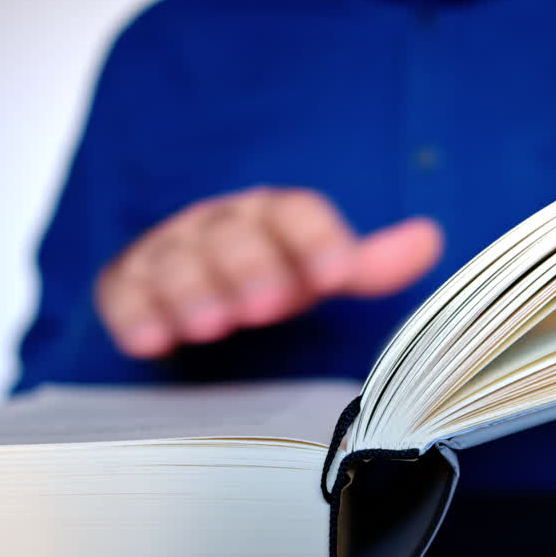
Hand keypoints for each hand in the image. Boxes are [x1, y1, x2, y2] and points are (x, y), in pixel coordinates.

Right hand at [96, 187, 442, 357]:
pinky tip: (151, 342)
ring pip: (178, 261)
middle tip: (265, 308)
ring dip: (193, 291)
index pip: (296, 214)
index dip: (318, 241)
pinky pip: (126, 291)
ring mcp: (171, 249)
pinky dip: (136, 314)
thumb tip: (429, 238)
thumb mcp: (321, 271)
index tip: (337, 275)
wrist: (198, 276)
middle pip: (234, 236)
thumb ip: (368, 264)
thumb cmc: (275, 273)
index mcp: (274, 215)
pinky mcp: (128, 281)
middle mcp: (221, 223)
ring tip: (209, 326)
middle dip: (250, 269)